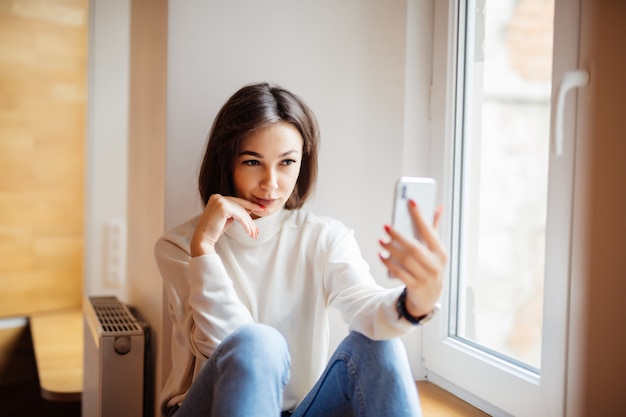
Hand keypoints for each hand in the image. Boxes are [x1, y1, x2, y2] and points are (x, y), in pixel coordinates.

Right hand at [190, 194, 264, 256]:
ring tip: (254, 234)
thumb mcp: (227, 219)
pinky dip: (246, 225)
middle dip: (250, 219)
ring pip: (241, 212)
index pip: (237, 201)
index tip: (260, 209)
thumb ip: (236, 212)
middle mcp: (218, 197)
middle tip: (257, 229)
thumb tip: (250, 208)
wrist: (203, 239)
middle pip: (240, 207)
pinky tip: (250, 232)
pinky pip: (240, 216)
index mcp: (217, 197)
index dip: (250, 206)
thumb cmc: (213, 231)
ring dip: (249, 224)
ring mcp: (220, 200)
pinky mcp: (223, 207)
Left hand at [378, 200, 448, 316]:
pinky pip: (400, 273)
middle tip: (385, 227)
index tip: (410, 200)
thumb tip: (438, 207)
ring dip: (391, 249)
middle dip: (398, 236)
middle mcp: (435, 264)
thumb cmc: (430, 266)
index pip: (429, 230)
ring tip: (381, 241)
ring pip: (406, 260)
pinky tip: (381, 255)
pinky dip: (389, 264)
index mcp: (440, 251)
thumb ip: (434, 229)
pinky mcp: (416, 286)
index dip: (419, 215)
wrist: (430, 296)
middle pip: (414, 247)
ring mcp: (426, 276)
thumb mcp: (434, 249)